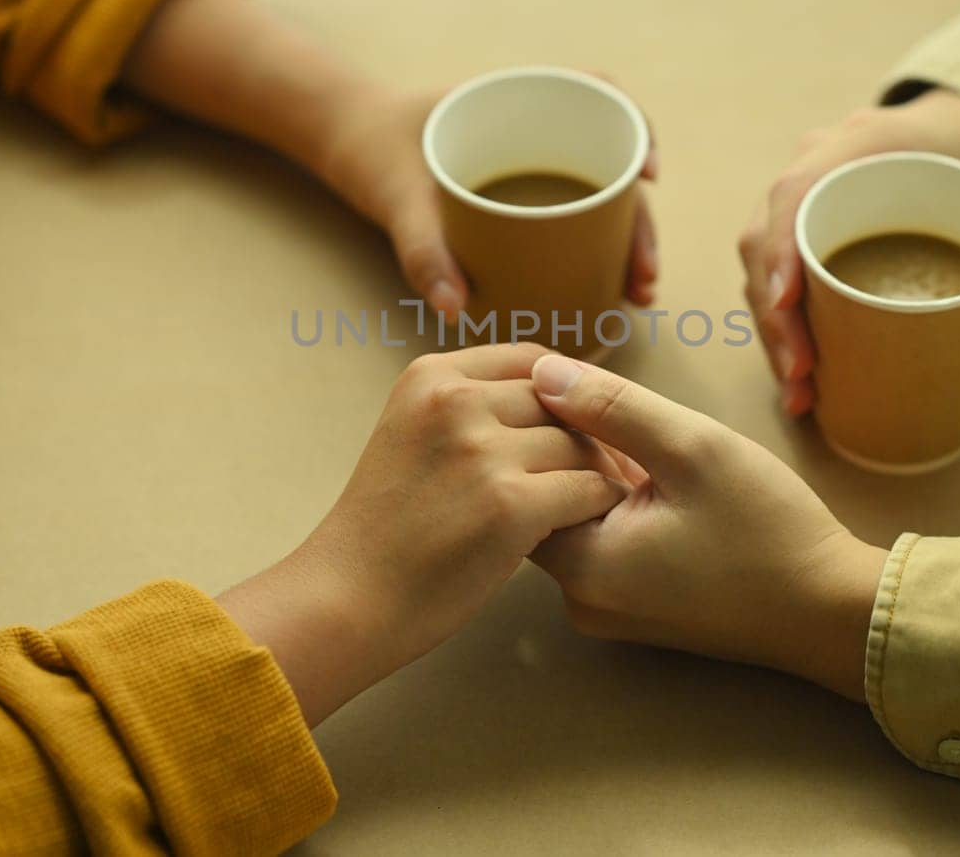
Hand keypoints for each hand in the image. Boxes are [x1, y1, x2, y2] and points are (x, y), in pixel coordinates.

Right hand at [217, 344, 628, 725]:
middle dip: (594, 438)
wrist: (345, 599)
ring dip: (599, 478)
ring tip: (603, 505)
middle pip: (564, 403)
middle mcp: (455, 401)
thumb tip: (556, 394)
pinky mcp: (508, 504)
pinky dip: (600, 510)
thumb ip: (469, 409)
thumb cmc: (386, 530)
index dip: (572, 395)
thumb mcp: (412, 436)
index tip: (587, 428)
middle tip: (615, 470)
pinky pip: (589, 491)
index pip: (534, 362)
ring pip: (581, 447)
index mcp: (431, 377)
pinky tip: (594, 530)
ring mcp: (482, 451)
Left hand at [317, 83, 658, 318]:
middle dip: (641, 223)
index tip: (647, 176)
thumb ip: (422, 250)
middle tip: (643, 278)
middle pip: (613, 165)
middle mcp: (536, 127)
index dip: (637, 130)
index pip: (600, 94)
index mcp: (517, 98)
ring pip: (600, 198)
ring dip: (628, 244)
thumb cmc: (371, 150)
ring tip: (635, 295)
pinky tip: (607, 290)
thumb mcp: (394, 197)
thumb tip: (456, 309)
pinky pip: (572, 217)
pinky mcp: (520, 197)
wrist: (342, 141)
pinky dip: (596, 250)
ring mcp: (533, 163)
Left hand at [526, 355, 886, 700]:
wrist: (833, 611)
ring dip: (606, 475)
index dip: (552, 426)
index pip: (521, 479)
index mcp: (581, 567)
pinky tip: (668, 487)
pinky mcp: (634, 609)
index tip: (603, 401)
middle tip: (639, 424)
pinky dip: (625, 505)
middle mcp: (579, 600)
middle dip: (580, 449)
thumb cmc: (770, 531)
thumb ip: (610, 406)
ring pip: (578, 516)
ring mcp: (606, 610)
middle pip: (544, 500)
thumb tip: (541, 372)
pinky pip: (605, 542)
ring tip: (661, 454)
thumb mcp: (692, 447)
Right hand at [738, 89, 959, 415]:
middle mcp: (816, 164)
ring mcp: (803, 194)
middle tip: (802, 375)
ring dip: (771, 327)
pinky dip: (779, 321)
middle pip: (765, 236)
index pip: (795, 190)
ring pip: (761, 260)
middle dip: (775, 314)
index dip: (781, 246)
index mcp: (860, 143)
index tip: (787, 302)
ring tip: (800, 390)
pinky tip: (799, 371)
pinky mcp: (803, 223)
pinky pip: (774, 268)